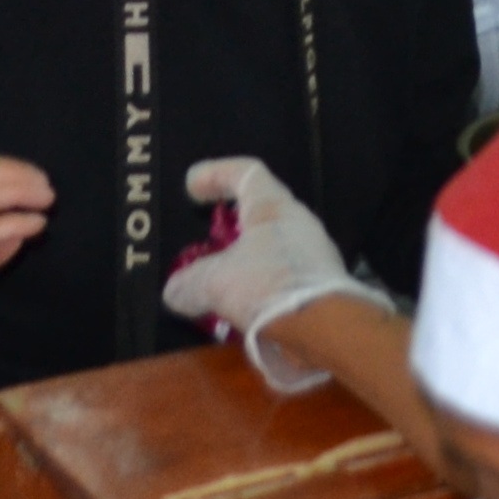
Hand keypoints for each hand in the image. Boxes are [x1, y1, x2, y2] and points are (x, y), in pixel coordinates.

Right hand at [159, 157, 366, 387]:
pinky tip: (242, 304)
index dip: (216, 173)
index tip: (191, 184)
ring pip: (272, 245)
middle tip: (206, 236)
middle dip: (231, 222)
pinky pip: (281, 274)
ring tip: (219, 278)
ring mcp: (314, 253)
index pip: (246, 172)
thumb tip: (174, 291)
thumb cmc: (268, 286)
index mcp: (273, 206)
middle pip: (261, 209)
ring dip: (245, 258)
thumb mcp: (216, 283)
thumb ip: (190, 283)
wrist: (325, 327)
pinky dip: (259, 284)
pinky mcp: (321, 284)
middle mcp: (298, 221)